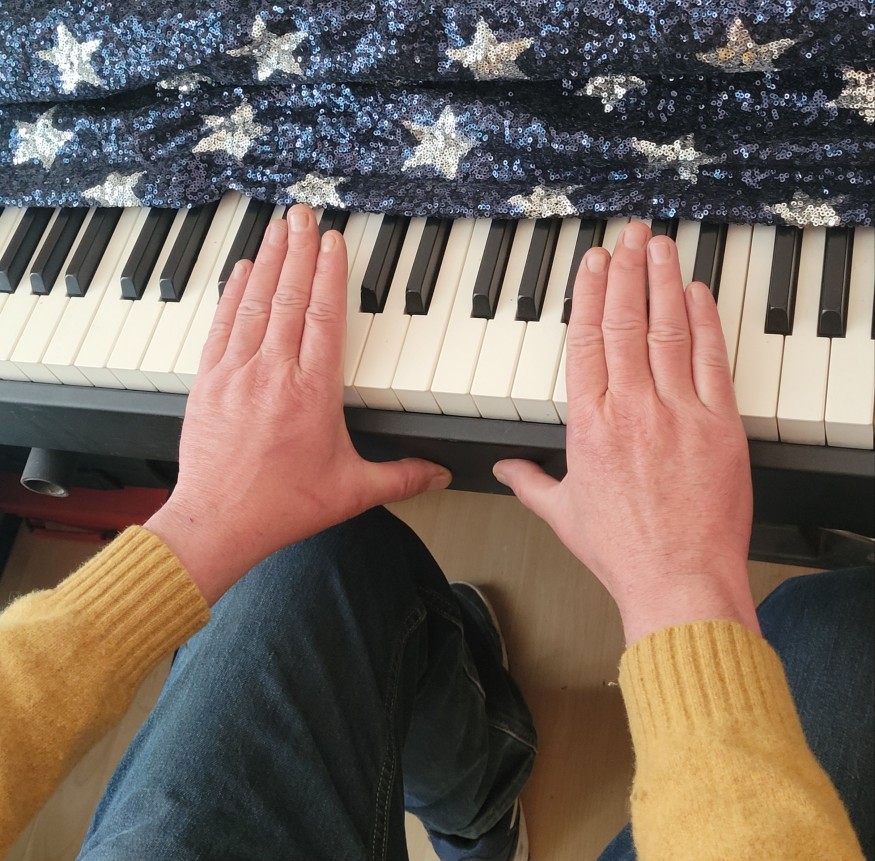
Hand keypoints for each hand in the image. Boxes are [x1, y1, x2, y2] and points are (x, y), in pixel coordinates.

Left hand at [146, 205, 450, 603]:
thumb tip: (439, 474)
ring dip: (269, 260)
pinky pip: (223, 324)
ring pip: (255, 302)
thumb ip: (401, 477)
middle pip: (289, 296)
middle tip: (304, 214)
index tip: (333, 242)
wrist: (218, 522)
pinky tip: (242, 268)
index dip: (329, 274)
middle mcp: (274, 373)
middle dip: (298, 250)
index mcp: (313, 392)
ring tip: (278, 226)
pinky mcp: (209, 381)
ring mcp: (237, 373)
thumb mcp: (351, 491)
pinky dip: (234, 292)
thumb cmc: (282, 506)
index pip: (324, 316)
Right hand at [494, 222, 757, 643]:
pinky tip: (699, 294)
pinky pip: (710, 361)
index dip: (591, 294)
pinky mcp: (720, 425)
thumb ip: (528, 482)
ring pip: (669, 330)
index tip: (594, 264)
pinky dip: (705, 323)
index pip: (588, 341)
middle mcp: (632, 409)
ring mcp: (679, 413)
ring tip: (661, 246)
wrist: (679, 581)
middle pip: (627, 323)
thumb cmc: (622, 551)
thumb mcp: (562, 515)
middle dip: (628, 271)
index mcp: (590, 425)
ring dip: (664, 282)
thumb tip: (502, 468)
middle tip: (630, 235)